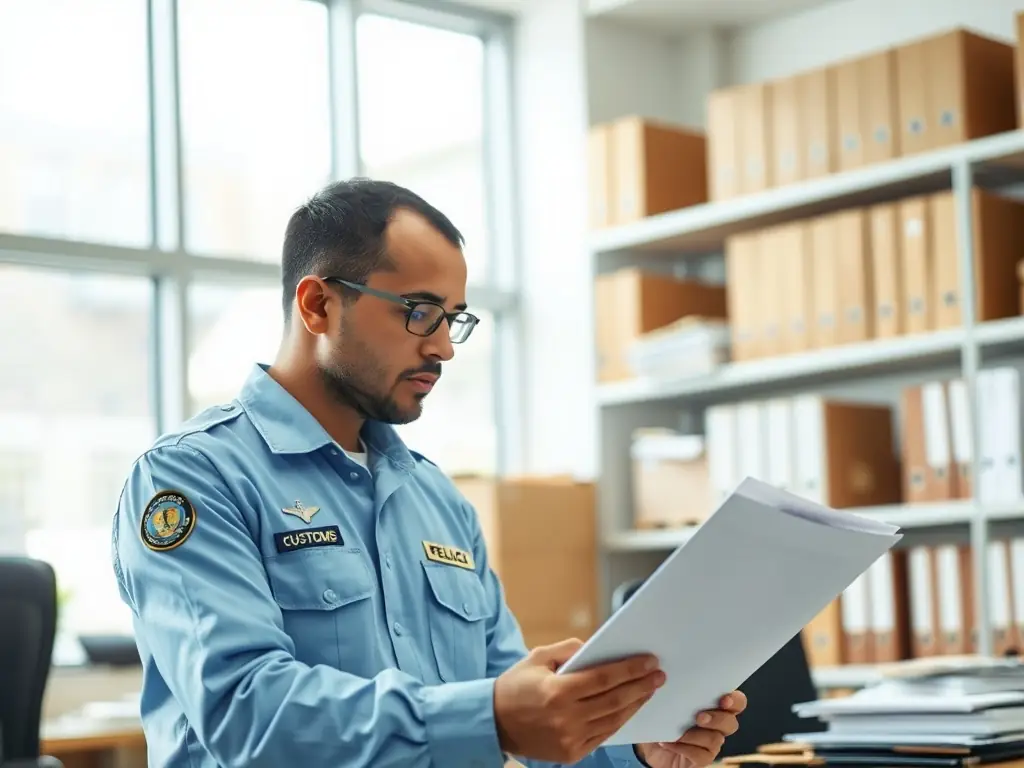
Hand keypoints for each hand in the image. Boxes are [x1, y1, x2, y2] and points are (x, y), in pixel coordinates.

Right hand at [493, 638, 664, 763]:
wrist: (494, 722)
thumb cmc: (516, 685)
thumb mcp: (538, 657)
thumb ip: (569, 649)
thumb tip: (599, 649)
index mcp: (557, 691)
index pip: (604, 678)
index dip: (630, 669)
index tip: (649, 661)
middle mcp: (565, 718)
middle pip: (614, 700)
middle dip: (640, 686)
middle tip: (658, 675)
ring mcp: (569, 739)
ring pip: (613, 720)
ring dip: (635, 704)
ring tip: (649, 690)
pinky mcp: (571, 754)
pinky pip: (603, 736)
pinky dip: (619, 721)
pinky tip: (629, 708)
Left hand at [635, 691, 746, 767]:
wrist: (650, 747)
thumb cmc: (660, 718)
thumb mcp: (662, 700)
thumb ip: (671, 688)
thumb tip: (663, 674)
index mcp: (713, 705)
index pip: (736, 701)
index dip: (735, 700)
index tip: (724, 699)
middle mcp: (716, 724)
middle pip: (730, 722)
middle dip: (717, 719)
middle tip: (699, 717)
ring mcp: (710, 743)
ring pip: (716, 739)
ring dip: (697, 735)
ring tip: (679, 732)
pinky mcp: (702, 758)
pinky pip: (701, 755)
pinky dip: (684, 748)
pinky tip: (669, 743)